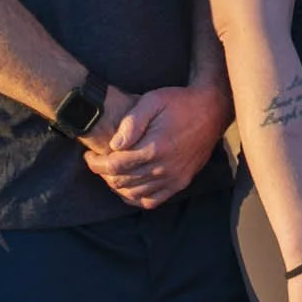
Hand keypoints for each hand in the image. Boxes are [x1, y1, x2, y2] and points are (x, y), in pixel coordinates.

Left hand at [83, 83, 232, 209]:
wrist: (213, 109)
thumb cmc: (180, 102)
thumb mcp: (153, 101)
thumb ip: (131, 122)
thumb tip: (114, 145)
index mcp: (155, 148)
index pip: (113, 166)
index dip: (95, 163)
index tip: (89, 155)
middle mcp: (165, 168)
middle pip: (121, 181)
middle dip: (103, 173)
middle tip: (98, 161)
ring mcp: (174, 177)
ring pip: (134, 194)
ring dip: (117, 185)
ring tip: (111, 171)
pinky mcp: (182, 181)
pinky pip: (152, 201)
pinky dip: (136, 197)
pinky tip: (129, 186)